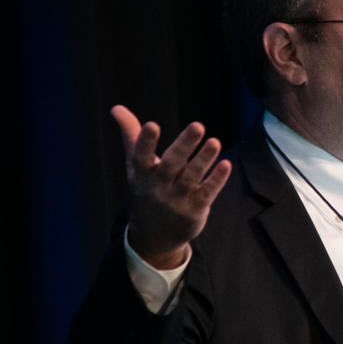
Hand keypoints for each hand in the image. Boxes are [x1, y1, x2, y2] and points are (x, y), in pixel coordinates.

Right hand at [111, 105, 231, 268]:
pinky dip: (216, 180)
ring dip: (204, 159)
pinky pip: (207, 193)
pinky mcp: (195, 209)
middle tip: (198, 125)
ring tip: (215, 142)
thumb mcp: (137, 166)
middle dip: (184, 145)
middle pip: (172, 164)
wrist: (155, 235)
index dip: (146, 142)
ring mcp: (178, 199)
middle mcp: (159, 186)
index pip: (141, 157)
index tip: (151, 125)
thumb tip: (116, 107)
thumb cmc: (147, 190)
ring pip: (192, 177)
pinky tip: (226, 164)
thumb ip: (132, 135)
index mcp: (143, 174)